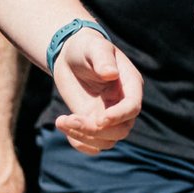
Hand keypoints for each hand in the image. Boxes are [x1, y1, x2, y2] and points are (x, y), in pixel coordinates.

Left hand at [51, 26, 141, 154]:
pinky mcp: (93, 123)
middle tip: (70, 119)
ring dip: (84, 137)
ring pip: (106, 141)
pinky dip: (79, 143)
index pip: (132, 107)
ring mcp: (108, 116)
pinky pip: (92, 145)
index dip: (119, 116)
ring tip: (61, 121)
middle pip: (121, 130)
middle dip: (96, 130)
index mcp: (130, 85)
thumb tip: (110, 73)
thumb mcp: (94, 47)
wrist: (70, 56)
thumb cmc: (86, 47)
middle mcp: (122, 104)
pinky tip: (63, 125)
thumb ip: (102, 59)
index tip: (100, 119)